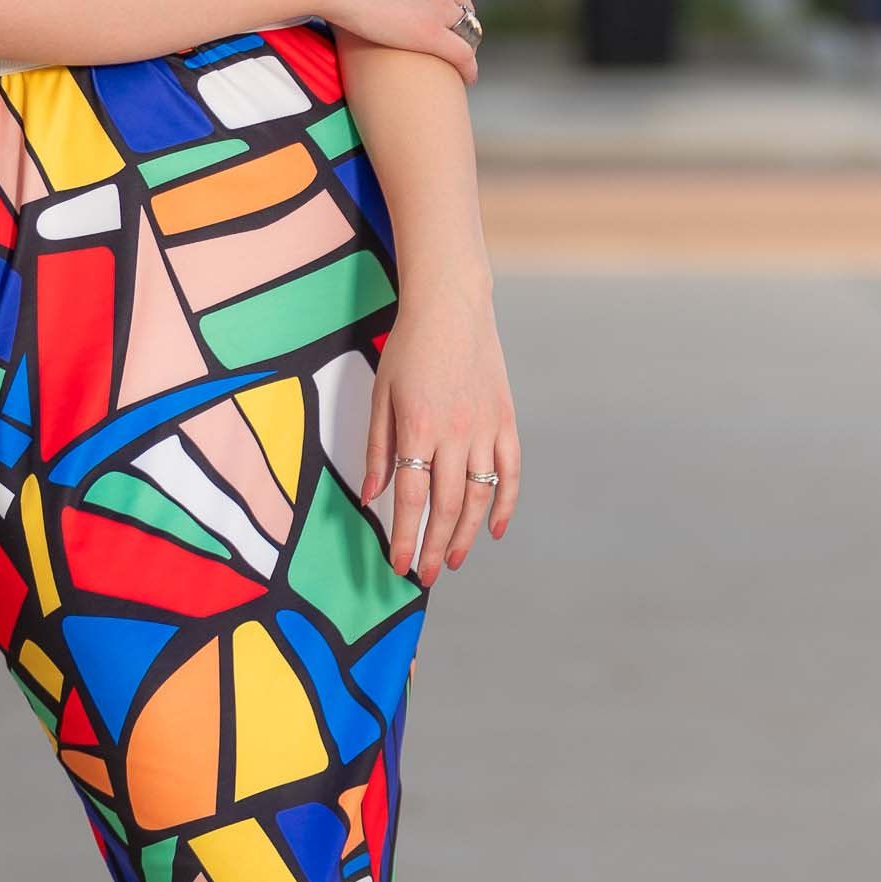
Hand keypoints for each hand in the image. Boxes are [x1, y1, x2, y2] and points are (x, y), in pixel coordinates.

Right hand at [315, 0, 483, 79]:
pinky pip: (461, 55)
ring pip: (468, 30)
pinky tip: (467, 78)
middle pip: (465, 5)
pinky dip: (469, 68)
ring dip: (466, 45)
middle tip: (449, 39)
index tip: (444, 12)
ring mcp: (439, 5)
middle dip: (460, 21)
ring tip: (458, 60)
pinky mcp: (428, 34)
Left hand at [361, 272, 519, 584]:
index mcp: (417, 428)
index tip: (397, 565)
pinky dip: (506, 504)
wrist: (452, 306)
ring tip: (453, 561)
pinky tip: (497, 531)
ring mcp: (484, 428)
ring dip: (467, 535)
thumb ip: (377, 449)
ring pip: (480, 497)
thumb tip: (369, 498)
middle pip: (447, 506)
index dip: (403, 536)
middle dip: (433, 547)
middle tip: (424, 576)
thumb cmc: (408, 348)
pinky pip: (510, 472)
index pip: (410, 497)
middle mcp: (454, 433)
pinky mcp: (505, 420)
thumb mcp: (381, 396)